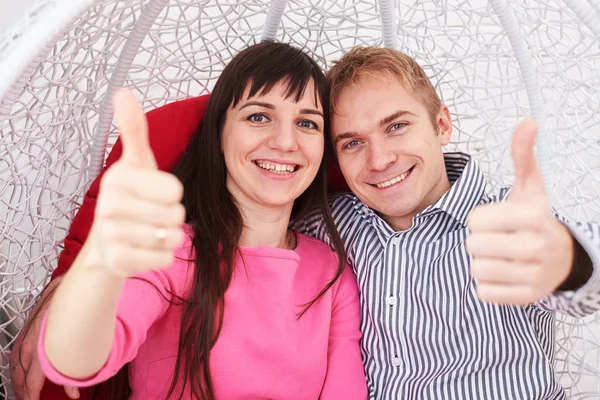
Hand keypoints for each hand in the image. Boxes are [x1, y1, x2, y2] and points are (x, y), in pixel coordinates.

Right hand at [10, 279, 79, 399]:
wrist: (76, 285)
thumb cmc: (80, 312)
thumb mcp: (83, 345)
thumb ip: (76, 369)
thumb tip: (73, 389)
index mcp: (43, 348)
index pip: (32, 380)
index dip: (32, 395)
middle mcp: (31, 341)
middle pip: (20, 374)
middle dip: (23, 390)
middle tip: (28, 399)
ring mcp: (28, 332)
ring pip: (15, 362)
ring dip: (17, 378)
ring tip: (23, 390)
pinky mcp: (29, 324)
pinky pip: (16, 349)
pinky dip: (16, 362)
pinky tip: (20, 368)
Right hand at [87, 89, 184, 276]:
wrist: (106, 244)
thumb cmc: (130, 198)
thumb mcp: (136, 164)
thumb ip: (134, 130)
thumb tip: (123, 91)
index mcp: (118, 177)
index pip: (175, 189)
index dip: (172, 194)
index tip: (155, 193)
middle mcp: (109, 205)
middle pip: (176, 214)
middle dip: (172, 217)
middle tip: (152, 216)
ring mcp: (110, 235)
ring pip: (171, 238)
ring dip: (168, 237)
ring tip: (148, 232)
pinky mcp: (116, 261)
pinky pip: (163, 259)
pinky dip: (161, 256)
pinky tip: (144, 250)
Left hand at [466, 120, 573, 304]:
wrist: (563, 257)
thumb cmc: (536, 218)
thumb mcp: (531, 187)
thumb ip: (523, 156)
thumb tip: (528, 122)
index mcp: (532, 217)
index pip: (474, 220)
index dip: (479, 219)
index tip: (496, 220)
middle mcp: (536, 247)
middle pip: (473, 246)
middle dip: (479, 241)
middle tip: (497, 239)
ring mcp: (534, 275)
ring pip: (476, 270)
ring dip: (482, 262)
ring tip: (501, 256)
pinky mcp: (527, 297)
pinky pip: (483, 292)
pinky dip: (487, 284)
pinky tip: (504, 273)